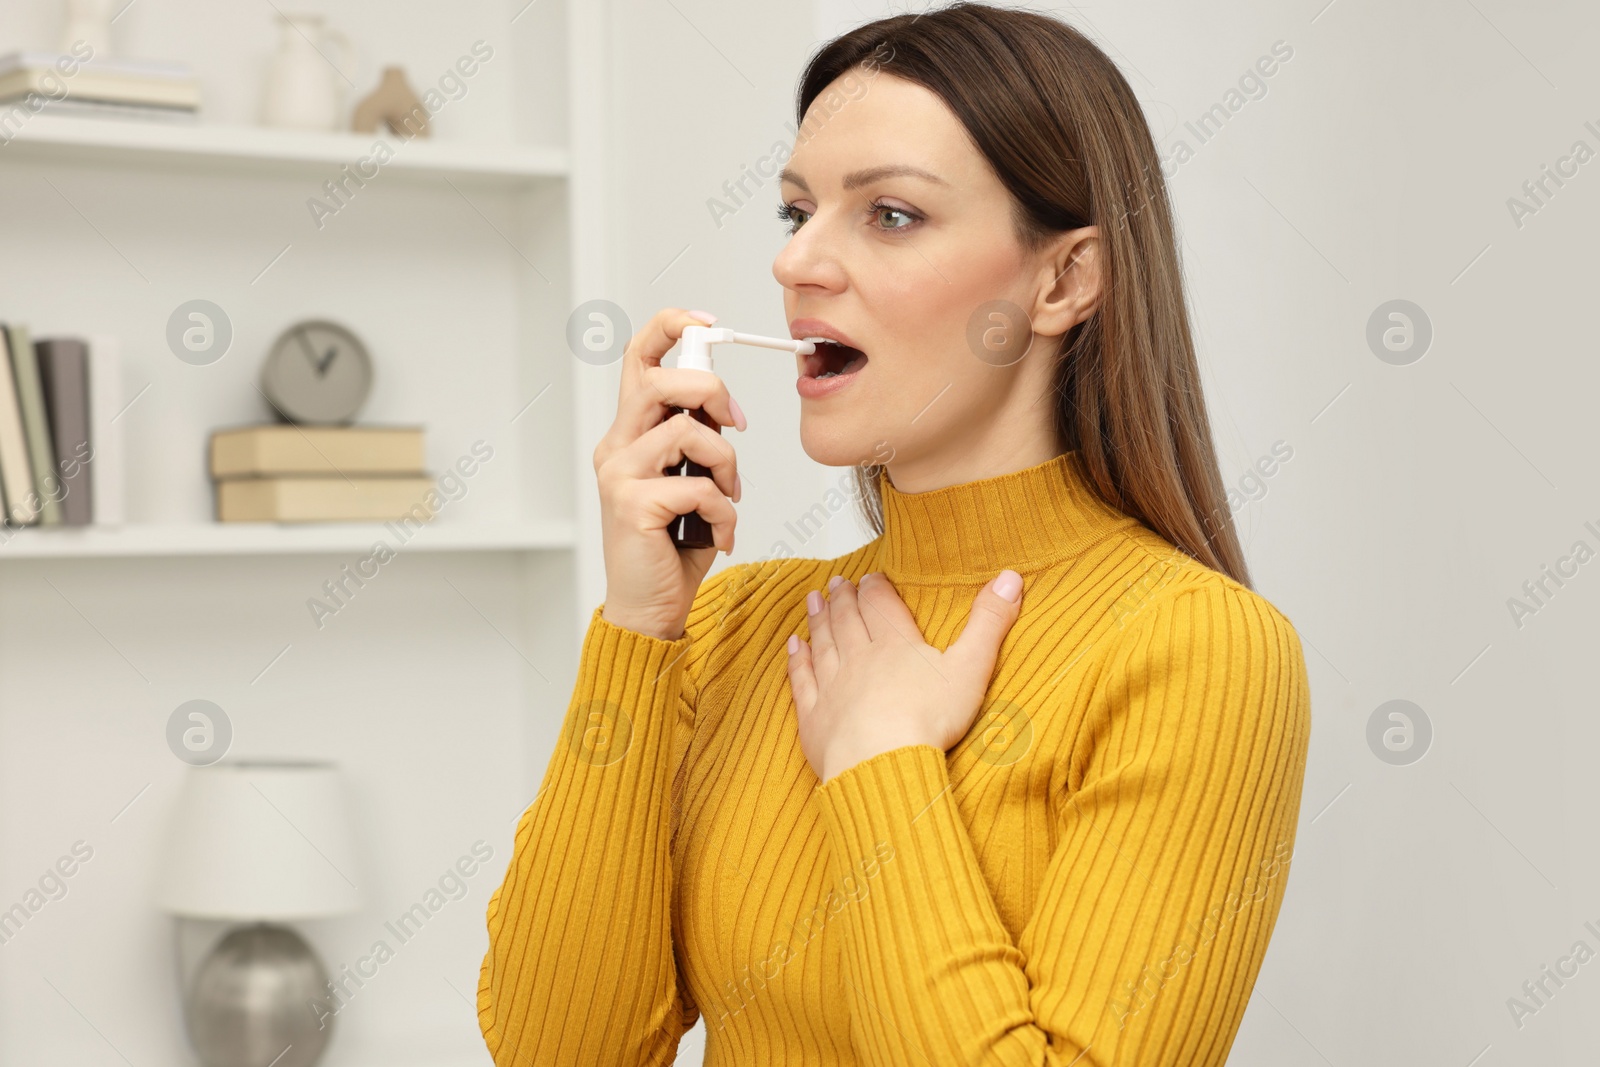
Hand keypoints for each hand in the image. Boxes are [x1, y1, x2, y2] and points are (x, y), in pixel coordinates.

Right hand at [593, 307, 748, 640]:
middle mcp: (616, 447)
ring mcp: (620, 475)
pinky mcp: (632, 506)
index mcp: (629, 434)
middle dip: (713, 392)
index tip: (709, 325)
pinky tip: (720, 536)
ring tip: (728, 497)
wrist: (650, 608)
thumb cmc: (673, 546)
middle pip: (662, 380)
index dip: (672, 327)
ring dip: (726, 464)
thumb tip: (724, 406)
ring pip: (687, 431)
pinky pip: (698, 487)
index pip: (639, 358)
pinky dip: (723, 513)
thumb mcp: (690, 480)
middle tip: (735, 425)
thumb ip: (697, 440)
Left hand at [785, 570, 1024, 782]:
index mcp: (895, 645)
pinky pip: (802, 681)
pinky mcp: (815, 718)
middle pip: (848, 620)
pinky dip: (797, 661)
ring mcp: (833, 687)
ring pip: (823, 644)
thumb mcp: (971, 668)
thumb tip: (1011, 577)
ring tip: (813, 601)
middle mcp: (859, 659)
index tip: (870, 577)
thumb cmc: (928, 721)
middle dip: (843, 599)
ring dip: (818, 620)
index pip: (881, 606)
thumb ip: (989, 623)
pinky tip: (795, 647)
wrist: (882, 764)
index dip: (876, 588)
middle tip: (836, 583)